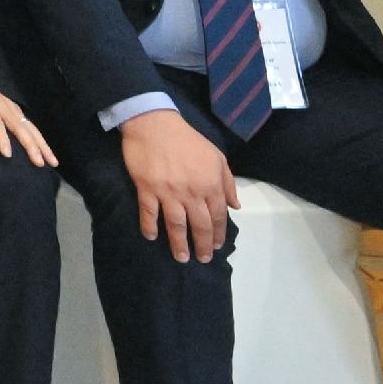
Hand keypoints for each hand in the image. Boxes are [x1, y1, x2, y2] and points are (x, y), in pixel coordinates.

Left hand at [0, 85, 56, 165]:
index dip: (1, 138)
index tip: (7, 155)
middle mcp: (2, 104)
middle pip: (19, 126)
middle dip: (30, 145)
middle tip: (38, 163)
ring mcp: (12, 107)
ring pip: (30, 127)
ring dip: (42, 144)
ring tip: (52, 162)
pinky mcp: (16, 111)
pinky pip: (31, 126)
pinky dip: (41, 139)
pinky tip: (48, 153)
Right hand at [116, 106, 238, 262]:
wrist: (155, 124)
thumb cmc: (187, 140)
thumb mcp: (216, 157)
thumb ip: (227, 182)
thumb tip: (235, 206)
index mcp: (211, 184)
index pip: (218, 216)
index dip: (218, 233)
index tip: (216, 246)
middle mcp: (192, 192)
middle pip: (199, 225)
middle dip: (202, 245)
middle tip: (201, 259)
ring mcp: (168, 192)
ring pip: (176, 224)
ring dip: (179, 243)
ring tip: (181, 257)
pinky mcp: (147, 189)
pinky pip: (149, 213)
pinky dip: (149, 226)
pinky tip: (151, 237)